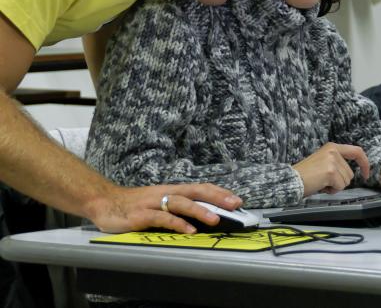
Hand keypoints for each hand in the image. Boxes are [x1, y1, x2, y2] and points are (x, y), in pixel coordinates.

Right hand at [88, 183, 241, 233]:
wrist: (104, 201)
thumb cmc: (135, 204)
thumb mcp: (160, 202)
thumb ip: (178, 207)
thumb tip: (203, 214)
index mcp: (173, 190)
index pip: (201, 188)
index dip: (219, 192)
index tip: (237, 199)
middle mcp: (166, 193)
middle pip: (196, 191)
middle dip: (217, 197)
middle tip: (235, 205)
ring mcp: (154, 203)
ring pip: (181, 203)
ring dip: (200, 210)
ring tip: (216, 219)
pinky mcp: (141, 215)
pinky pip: (162, 218)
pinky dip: (177, 224)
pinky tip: (189, 231)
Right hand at [293, 142, 369, 196]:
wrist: (293, 179)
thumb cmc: (307, 174)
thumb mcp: (324, 161)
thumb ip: (337, 162)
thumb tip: (352, 172)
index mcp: (332, 147)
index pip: (356, 151)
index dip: (364, 163)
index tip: (366, 174)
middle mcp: (333, 151)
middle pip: (350, 173)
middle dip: (340, 181)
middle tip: (325, 180)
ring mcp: (332, 161)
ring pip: (346, 181)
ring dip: (336, 186)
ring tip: (322, 182)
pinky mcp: (330, 171)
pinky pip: (340, 186)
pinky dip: (332, 190)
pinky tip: (321, 186)